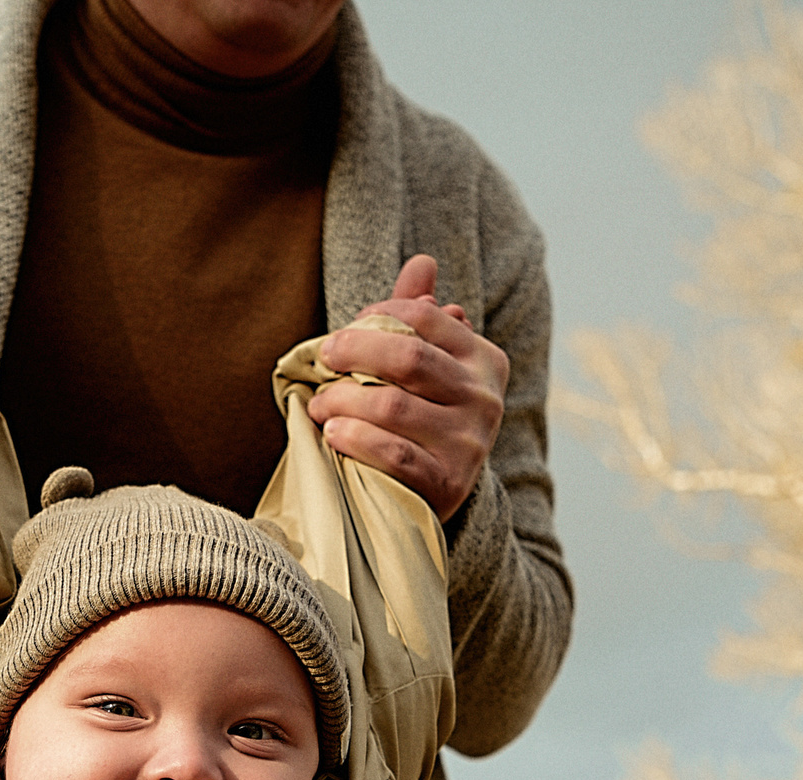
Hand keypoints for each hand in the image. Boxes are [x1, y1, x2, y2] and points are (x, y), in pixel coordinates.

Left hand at [307, 254, 507, 522]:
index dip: (378, 315)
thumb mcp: (424, 366)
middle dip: (354, 351)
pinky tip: (332, 434)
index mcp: (483, 360)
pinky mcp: (447, 484)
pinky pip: (392, 454)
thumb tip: (423, 263)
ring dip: (342, 400)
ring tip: (319, 405)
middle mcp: (484, 399)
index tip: (347, 330)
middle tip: (324, 358)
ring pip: (393, 406)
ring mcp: (468, 444)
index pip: (426, 318)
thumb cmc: (420, 417)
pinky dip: (355, 439)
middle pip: (408, 357)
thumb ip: (419, 318)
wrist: (433, 493)